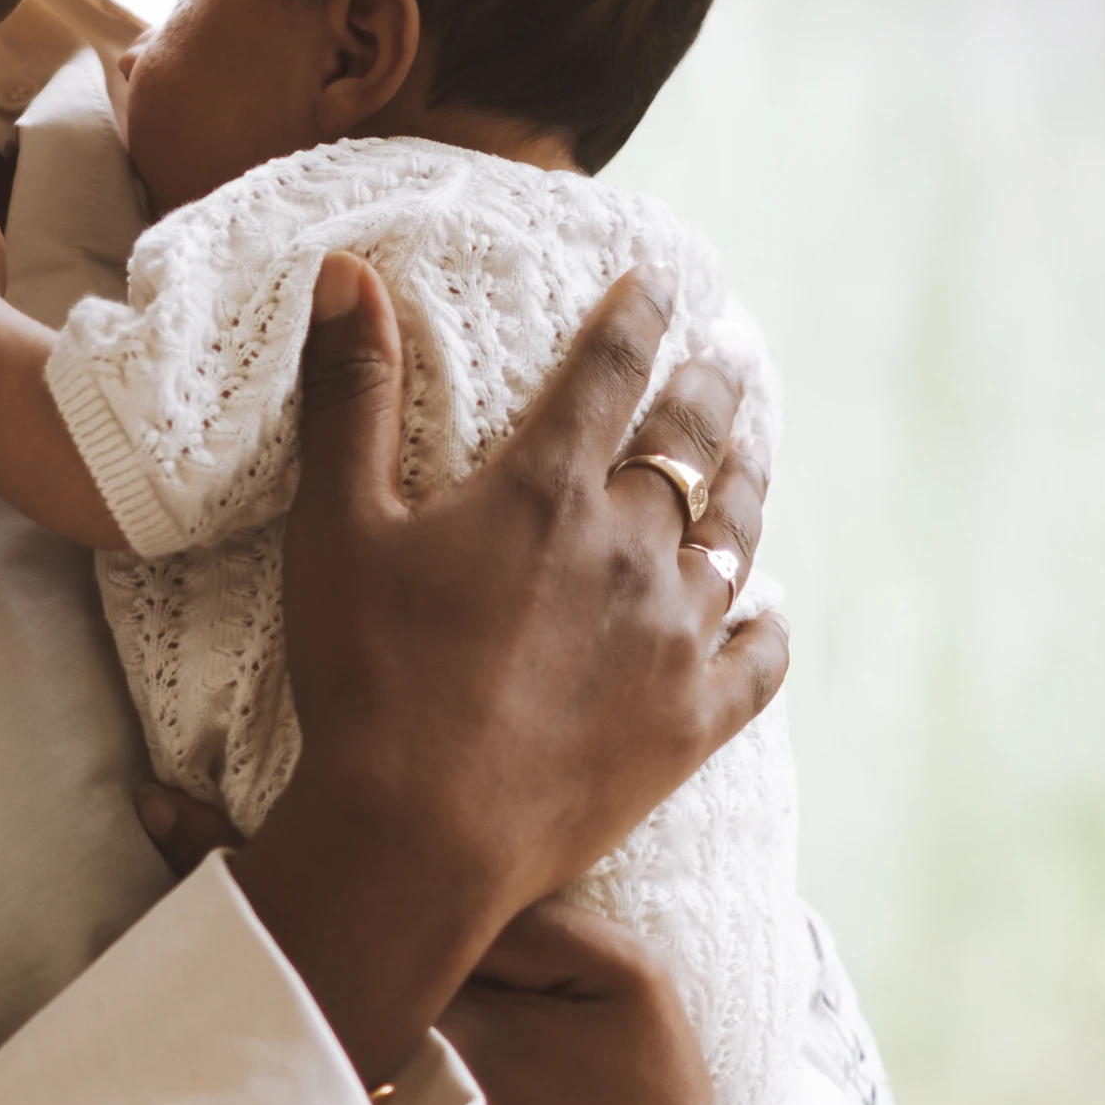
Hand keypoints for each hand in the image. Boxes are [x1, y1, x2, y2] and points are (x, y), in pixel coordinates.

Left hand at [138, 794, 799, 1104]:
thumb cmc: (652, 1102)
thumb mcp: (621, 982)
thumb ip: (527, 921)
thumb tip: (429, 869)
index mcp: (458, 1020)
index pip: (334, 922)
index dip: (236, 860)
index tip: (160, 807)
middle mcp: (404, 1097)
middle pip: (281, 1007)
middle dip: (203, 951)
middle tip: (124, 880)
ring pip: (268, 1099)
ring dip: (201, 1046)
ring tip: (128, 993)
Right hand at [229, 257, 782, 1086]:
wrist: (421, 834)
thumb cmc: (366, 676)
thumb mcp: (335, 525)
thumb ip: (349, 394)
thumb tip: (346, 270)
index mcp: (546, 489)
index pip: (610, 369)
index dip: (638, 315)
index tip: (660, 284)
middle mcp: (631, 547)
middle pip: (692, 441)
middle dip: (713, 385)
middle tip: (730, 354)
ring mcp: (674, 635)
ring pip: (738, 534)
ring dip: (747, 482)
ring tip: (753, 452)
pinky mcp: (693, 720)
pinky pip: (761, 656)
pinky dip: (768, 623)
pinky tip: (766, 608)